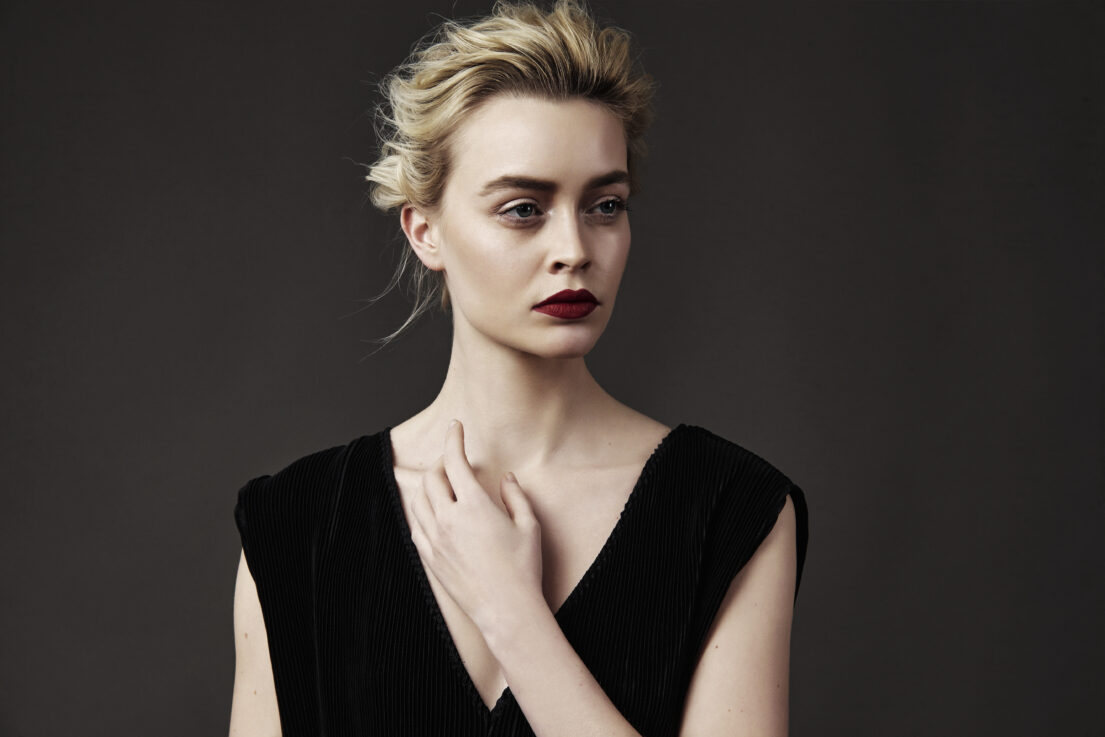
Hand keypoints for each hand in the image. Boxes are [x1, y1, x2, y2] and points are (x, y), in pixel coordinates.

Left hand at [408, 420, 544, 635]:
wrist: (506, 611)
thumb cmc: (522, 568)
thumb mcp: (528, 525)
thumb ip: (515, 495)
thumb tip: (505, 478)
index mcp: (473, 506)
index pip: (454, 461)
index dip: (453, 438)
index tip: (456, 426)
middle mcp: (448, 520)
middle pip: (431, 478)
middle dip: (441, 463)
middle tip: (453, 461)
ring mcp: (435, 540)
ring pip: (418, 501)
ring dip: (428, 486)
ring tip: (442, 485)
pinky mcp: (431, 559)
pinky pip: (416, 527)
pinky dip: (421, 512)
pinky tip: (433, 514)